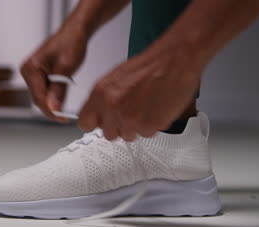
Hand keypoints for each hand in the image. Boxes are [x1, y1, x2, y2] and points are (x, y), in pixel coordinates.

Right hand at [21, 26, 88, 121]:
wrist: (75, 32)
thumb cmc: (70, 43)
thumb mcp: (66, 68)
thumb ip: (58, 90)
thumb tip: (54, 108)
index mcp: (31, 68)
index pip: (38, 98)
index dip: (50, 111)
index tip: (62, 119)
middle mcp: (28, 71)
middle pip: (38, 98)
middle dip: (51, 107)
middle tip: (66, 116)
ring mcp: (32, 73)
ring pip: (42, 96)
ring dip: (53, 101)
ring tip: (66, 103)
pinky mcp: (39, 75)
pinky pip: (45, 90)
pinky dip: (54, 95)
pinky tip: (62, 95)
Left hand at [78, 44, 201, 140]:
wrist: (174, 60)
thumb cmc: (149, 65)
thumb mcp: (115, 78)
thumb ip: (103, 98)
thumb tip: (98, 113)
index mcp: (100, 93)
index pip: (84, 123)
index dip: (95, 124)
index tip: (100, 123)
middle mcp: (112, 106)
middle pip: (108, 134)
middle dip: (119, 127)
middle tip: (130, 112)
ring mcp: (130, 118)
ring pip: (128, 135)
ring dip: (137, 126)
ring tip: (146, 107)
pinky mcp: (149, 125)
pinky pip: (146, 134)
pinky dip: (152, 125)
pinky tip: (156, 109)